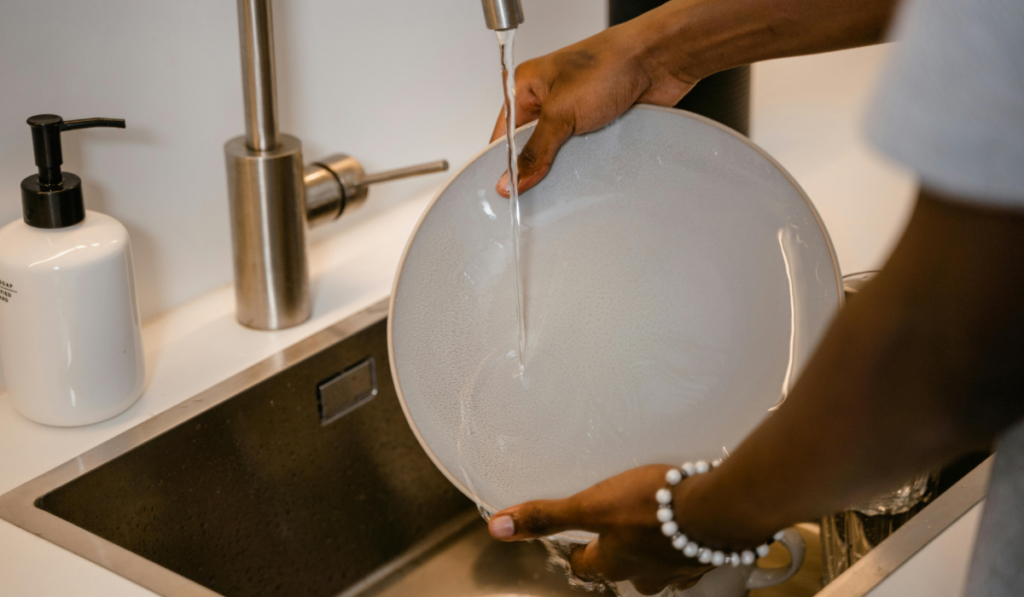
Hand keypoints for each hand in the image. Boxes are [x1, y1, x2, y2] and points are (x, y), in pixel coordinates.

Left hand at [486, 464, 711, 594]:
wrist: (720, 507)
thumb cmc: (653, 506)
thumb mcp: (592, 505)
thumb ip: (547, 516)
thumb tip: (498, 528)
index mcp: (615, 564)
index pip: (586, 567)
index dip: (577, 553)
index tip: (575, 540)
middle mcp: (646, 573)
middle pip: (624, 571)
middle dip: (616, 554)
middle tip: (614, 529)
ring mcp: (680, 567)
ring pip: (658, 566)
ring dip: (652, 550)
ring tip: (651, 526)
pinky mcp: (707, 553)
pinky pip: (690, 553)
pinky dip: (684, 541)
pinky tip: (688, 526)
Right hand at [489, 18, 697, 197]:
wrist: (659, 60)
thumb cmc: (610, 64)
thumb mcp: (561, 112)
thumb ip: (535, 150)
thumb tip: (511, 179)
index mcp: (528, 85)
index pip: (505, 133)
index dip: (504, 162)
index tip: (507, 190)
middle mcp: (549, 98)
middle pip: (531, 145)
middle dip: (536, 166)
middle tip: (537, 189)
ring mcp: (574, 111)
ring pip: (559, 152)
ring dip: (565, 164)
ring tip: (567, 176)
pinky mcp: (598, 123)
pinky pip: (584, 152)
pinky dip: (587, 162)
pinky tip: (588, 170)